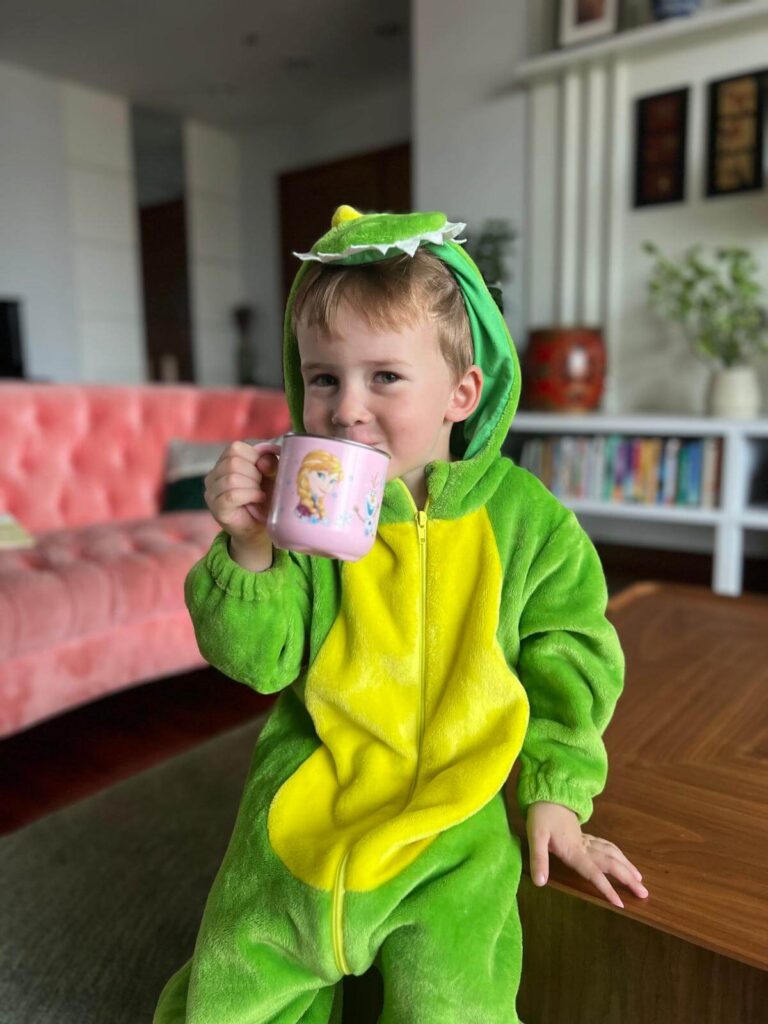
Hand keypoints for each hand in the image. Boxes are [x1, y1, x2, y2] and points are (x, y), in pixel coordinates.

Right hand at [204, 441, 277, 545]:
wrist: (262, 526)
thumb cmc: (266, 497)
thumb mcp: (272, 475)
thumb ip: (271, 463)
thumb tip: (263, 461)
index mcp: (225, 462)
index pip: (235, 448)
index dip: (255, 457)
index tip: (264, 471)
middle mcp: (213, 474)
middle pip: (233, 462)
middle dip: (254, 474)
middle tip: (261, 486)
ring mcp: (211, 491)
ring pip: (231, 478)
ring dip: (252, 486)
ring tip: (260, 494)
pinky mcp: (216, 507)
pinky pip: (231, 495)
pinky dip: (250, 495)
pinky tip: (258, 499)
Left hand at [526, 801, 648, 908]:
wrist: (547, 793)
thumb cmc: (540, 816)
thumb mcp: (535, 836)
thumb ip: (538, 859)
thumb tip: (540, 882)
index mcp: (574, 851)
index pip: (594, 873)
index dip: (607, 889)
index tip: (621, 904)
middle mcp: (585, 847)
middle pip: (611, 863)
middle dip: (628, 879)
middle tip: (644, 893)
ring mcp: (587, 840)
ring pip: (612, 853)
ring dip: (627, 866)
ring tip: (639, 878)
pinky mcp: (585, 836)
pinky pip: (607, 846)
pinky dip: (618, 854)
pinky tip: (621, 859)